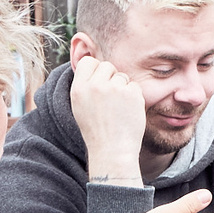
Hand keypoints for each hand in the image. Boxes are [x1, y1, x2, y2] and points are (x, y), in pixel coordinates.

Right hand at [71, 55, 147, 183]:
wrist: (112, 151)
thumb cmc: (96, 131)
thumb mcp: (80, 107)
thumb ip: (85, 86)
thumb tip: (94, 65)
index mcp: (78, 89)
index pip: (89, 61)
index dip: (96, 70)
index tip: (100, 82)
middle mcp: (95, 86)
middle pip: (107, 66)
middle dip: (111, 78)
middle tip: (111, 99)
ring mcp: (114, 89)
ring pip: (122, 77)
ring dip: (123, 89)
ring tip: (118, 109)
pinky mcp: (131, 94)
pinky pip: (135, 86)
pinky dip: (134, 97)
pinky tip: (128, 112)